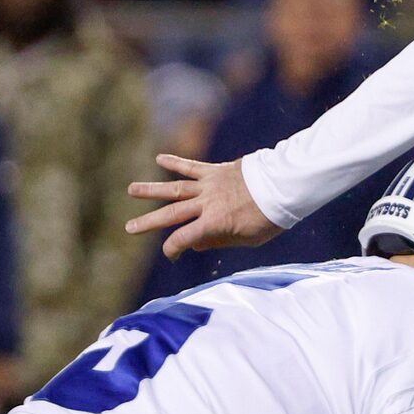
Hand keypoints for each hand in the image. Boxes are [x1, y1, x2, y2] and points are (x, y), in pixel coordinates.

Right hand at [125, 154, 282, 259]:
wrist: (285, 186)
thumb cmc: (269, 217)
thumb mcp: (248, 239)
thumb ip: (219, 241)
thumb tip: (196, 243)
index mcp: (214, 223)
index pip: (183, 238)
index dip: (173, 248)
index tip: (172, 255)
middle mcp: (207, 203)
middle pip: (171, 214)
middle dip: (149, 222)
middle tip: (129, 228)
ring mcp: (210, 185)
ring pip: (175, 188)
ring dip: (152, 189)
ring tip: (131, 190)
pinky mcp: (216, 170)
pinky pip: (192, 166)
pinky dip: (175, 162)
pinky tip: (159, 158)